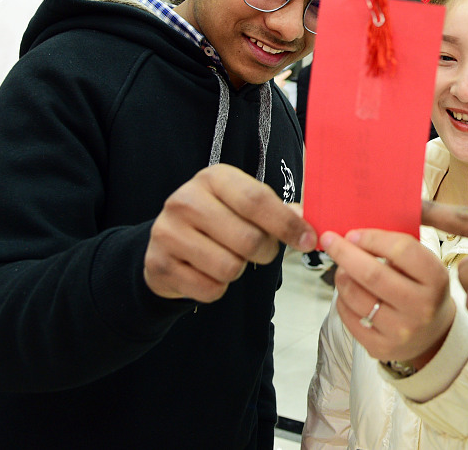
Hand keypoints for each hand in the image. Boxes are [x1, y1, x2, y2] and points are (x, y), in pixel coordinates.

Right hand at [144, 164, 316, 301]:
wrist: (167, 242)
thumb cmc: (218, 219)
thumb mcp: (243, 204)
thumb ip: (277, 211)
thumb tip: (308, 225)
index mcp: (214, 178)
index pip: (257, 200)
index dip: (287, 224)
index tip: (308, 240)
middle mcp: (186, 200)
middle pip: (248, 239)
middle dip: (266, 252)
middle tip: (261, 250)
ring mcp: (168, 232)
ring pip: (230, 267)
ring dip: (239, 270)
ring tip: (229, 257)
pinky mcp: (160, 265)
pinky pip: (210, 289)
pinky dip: (218, 287)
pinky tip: (207, 271)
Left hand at [320, 229, 454, 367]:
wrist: (433, 335)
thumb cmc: (423, 291)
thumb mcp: (424, 267)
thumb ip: (398, 250)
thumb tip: (355, 237)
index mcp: (435, 279)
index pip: (402, 250)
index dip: (373, 238)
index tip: (353, 234)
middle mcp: (421, 307)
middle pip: (372, 274)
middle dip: (345, 253)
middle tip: (329, 241)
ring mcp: (400, 330)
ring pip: (355, 296)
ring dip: (342, 276)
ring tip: (343, 269)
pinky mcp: (380, 347)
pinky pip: (349, 317)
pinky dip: (343, 299)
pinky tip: (349, 292)